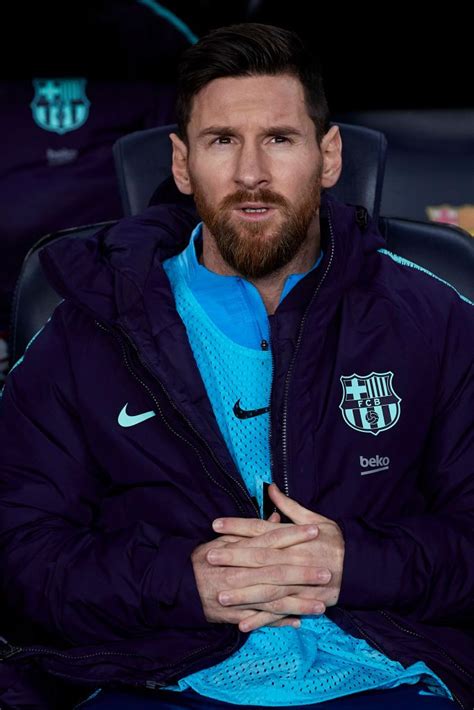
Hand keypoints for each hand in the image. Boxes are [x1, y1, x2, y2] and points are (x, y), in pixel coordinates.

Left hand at [209, 483, 344, 631]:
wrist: (360, 567)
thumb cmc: (334, 540)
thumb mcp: (315, 518)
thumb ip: (289, 506)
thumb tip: (270, 489)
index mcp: (293, 537)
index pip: (260, 529)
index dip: (237, 526)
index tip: (216, 525)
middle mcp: (293, 558)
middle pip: (259, 558)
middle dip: (233, 558)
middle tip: (210, 558)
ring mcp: (298, 581)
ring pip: (267, 588)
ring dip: (243, 594)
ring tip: (221, 596)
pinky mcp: (304, 601)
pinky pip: (280, 612)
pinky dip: (262, 619)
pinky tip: (243, 624)